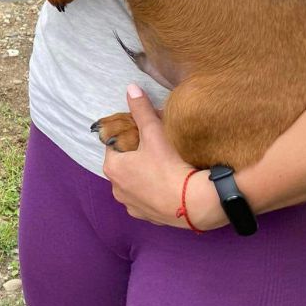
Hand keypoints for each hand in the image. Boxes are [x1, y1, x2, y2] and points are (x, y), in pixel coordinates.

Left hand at [102, 85, 223, 229]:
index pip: (115, 144)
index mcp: (112, 167)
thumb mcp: (153, 132)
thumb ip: (141, 109)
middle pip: (125, 163)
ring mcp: (131, 206)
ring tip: (165, 165)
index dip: (130, 136)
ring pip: (135, 182)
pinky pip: (147, 199)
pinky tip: (169, 184)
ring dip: (145, 174)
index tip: (146, 133)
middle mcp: (116, 189)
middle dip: (137, 155)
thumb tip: (130, 88)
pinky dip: (154, 191)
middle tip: (158, 147)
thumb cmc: (169, 165)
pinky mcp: (147, 218)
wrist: (193, 203)